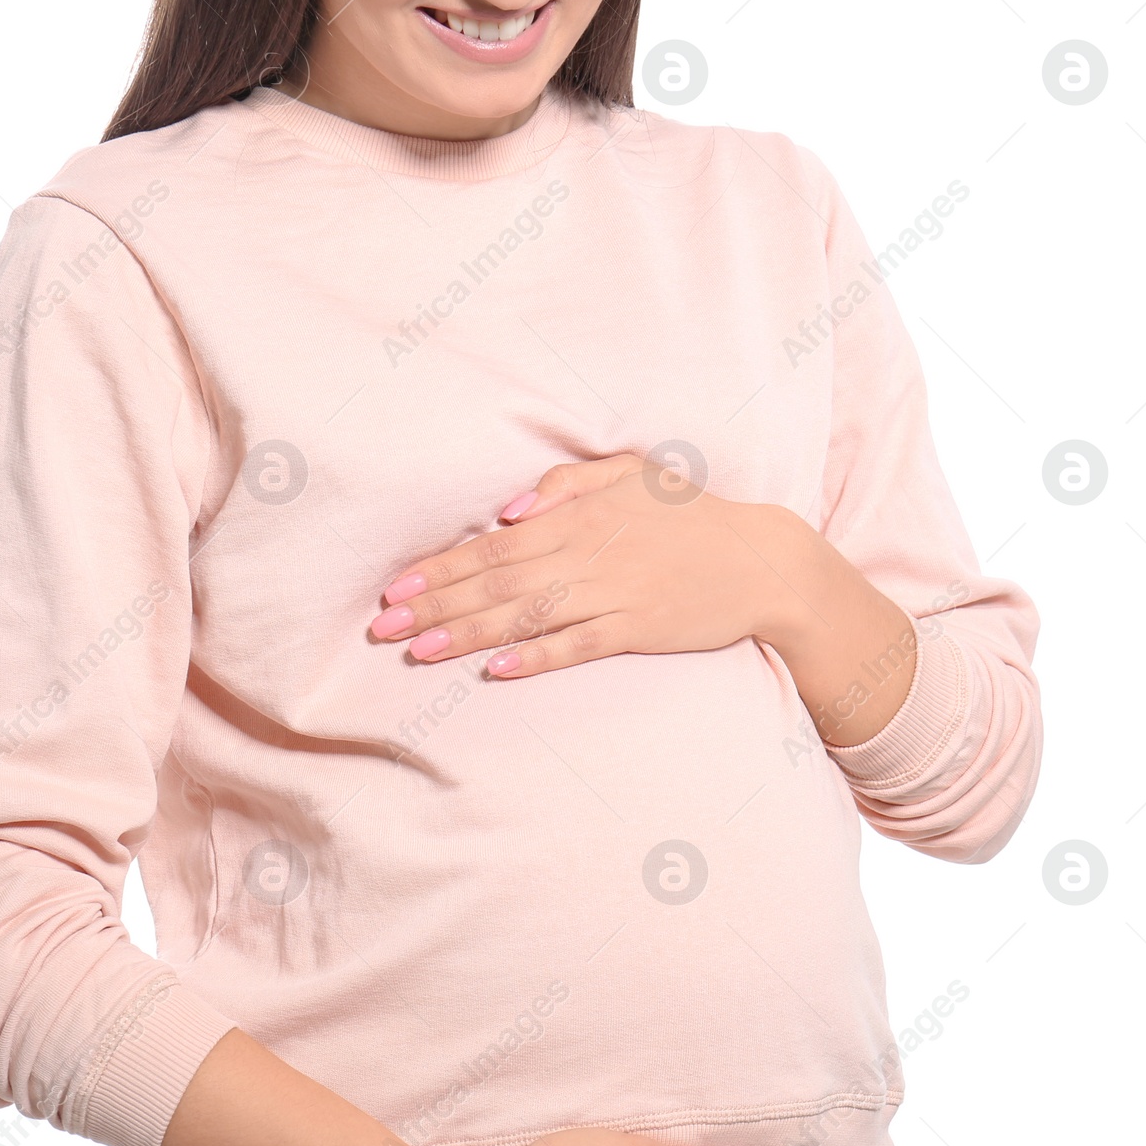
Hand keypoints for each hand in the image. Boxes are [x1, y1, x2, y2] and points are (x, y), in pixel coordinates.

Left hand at [367, 453, 805, 677]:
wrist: (762, 560)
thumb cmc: (689, 515)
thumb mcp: (631, 475)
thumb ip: (566, 485)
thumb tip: (507, 511)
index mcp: (578, 516)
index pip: (493, 546)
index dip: (440, 568)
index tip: (394, 589)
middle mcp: (588, 553)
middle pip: (497, 583)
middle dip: (436, 605)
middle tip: (383, 629)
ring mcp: (613, 592)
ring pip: (527, 615)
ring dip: (470, 634)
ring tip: (420, 652)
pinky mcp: (638, 628)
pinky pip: (578, 645)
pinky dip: (538, 656)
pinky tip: (498, 670)